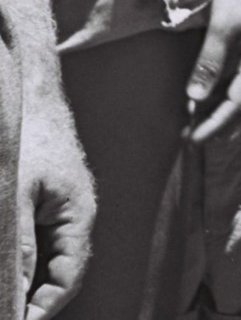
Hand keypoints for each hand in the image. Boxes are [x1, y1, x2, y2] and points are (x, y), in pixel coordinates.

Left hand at [16, 101, 93, 319]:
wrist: (30, 98)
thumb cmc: (28, 138)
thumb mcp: (17, 193)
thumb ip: (20, 244)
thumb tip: (16, 293)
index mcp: (78, 217)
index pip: (66, 280)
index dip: (40, 310)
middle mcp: (74, 220)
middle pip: (55, 276)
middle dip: (28, 300)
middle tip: (4, 310)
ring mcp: (59, 213)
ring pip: (42, 261)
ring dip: (21, 279)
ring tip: (4, 293)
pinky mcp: (43, 206)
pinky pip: (34, 244)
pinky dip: (19, 260)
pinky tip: (7, 264)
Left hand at [186, 0, 240, 143]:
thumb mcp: (222, 28)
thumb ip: (210, 64)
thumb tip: (195, 100)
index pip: (236, 103)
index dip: (214, 124)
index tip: (192, 140)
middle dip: (219, 122)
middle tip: (192, 136)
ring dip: (221, 108)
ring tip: (196, 119)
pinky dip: (225, 90)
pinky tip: (210, 91)